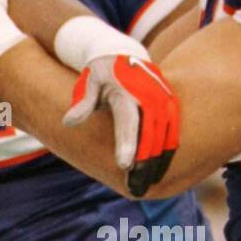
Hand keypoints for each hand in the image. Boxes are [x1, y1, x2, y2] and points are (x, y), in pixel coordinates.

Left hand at [63, 54, 179, 196]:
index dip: (127, 144)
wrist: (124, 53)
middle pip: (149, 134)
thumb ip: (82, 102)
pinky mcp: (170, 105)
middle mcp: (149, 97)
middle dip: (144, 162)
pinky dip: (168, 152)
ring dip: (157, 161)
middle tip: (135, 187)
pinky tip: (159, 170)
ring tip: (146, 184)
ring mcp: (163, 100)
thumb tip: (68, 122)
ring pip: (164, 136)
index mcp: (127, 92)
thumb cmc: (102, 72)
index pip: (128, 121)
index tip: (125, 166)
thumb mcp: (89, 82)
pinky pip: (172, 132)